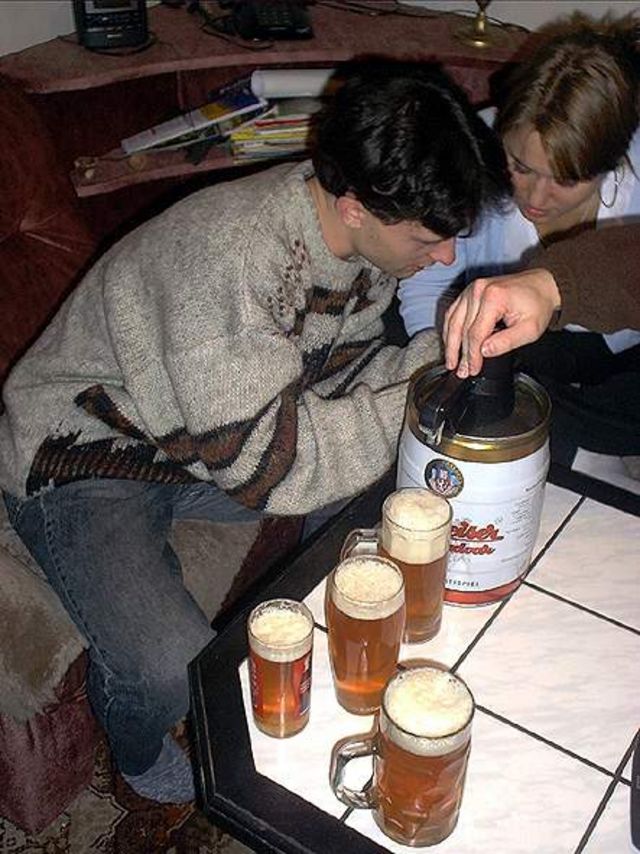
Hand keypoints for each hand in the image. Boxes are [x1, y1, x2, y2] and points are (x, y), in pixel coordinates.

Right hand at [443, 268, 561, 376]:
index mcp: (494, 298)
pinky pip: (453, 312)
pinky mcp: (469, 291)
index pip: (475, 334)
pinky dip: (450, 329)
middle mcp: (479, 291)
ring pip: (453, 321)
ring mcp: (472, 289)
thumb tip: (484, 352)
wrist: (542, 285)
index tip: (473, 369)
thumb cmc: (538, 304)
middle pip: (462, 329)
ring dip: (450, 344)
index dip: (472, 355)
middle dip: (461, 354)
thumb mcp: (530, 329)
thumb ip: (507, 342)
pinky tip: (450, 343)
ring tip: (451, 361)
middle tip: (461, 371)